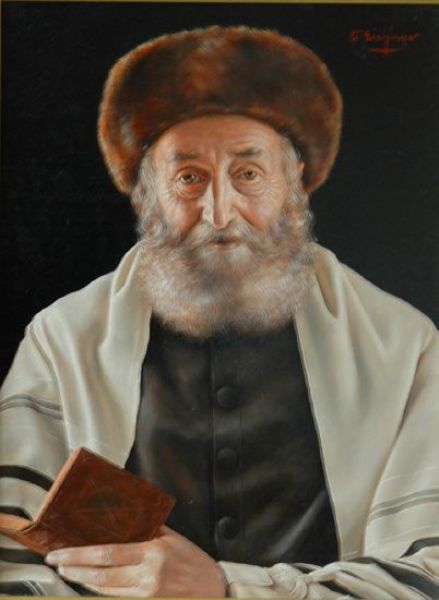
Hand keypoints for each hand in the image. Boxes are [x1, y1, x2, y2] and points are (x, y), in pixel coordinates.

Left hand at [45, 525, 226, 596]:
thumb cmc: (195, 562)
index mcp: (154, 552)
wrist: (216, 592)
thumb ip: (150, 531)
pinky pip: (116, 597)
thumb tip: (125, 518)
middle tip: (56, 561)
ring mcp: (147, 594)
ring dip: (82, 580)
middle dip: (74, 568)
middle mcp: (148, 575)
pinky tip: (89, 582)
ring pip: (105, 589)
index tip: (61, 552)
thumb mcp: (174, 540)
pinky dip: (100, 590)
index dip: (80, 555)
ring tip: (67, 571)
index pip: (108, 553)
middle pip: (101, 574)